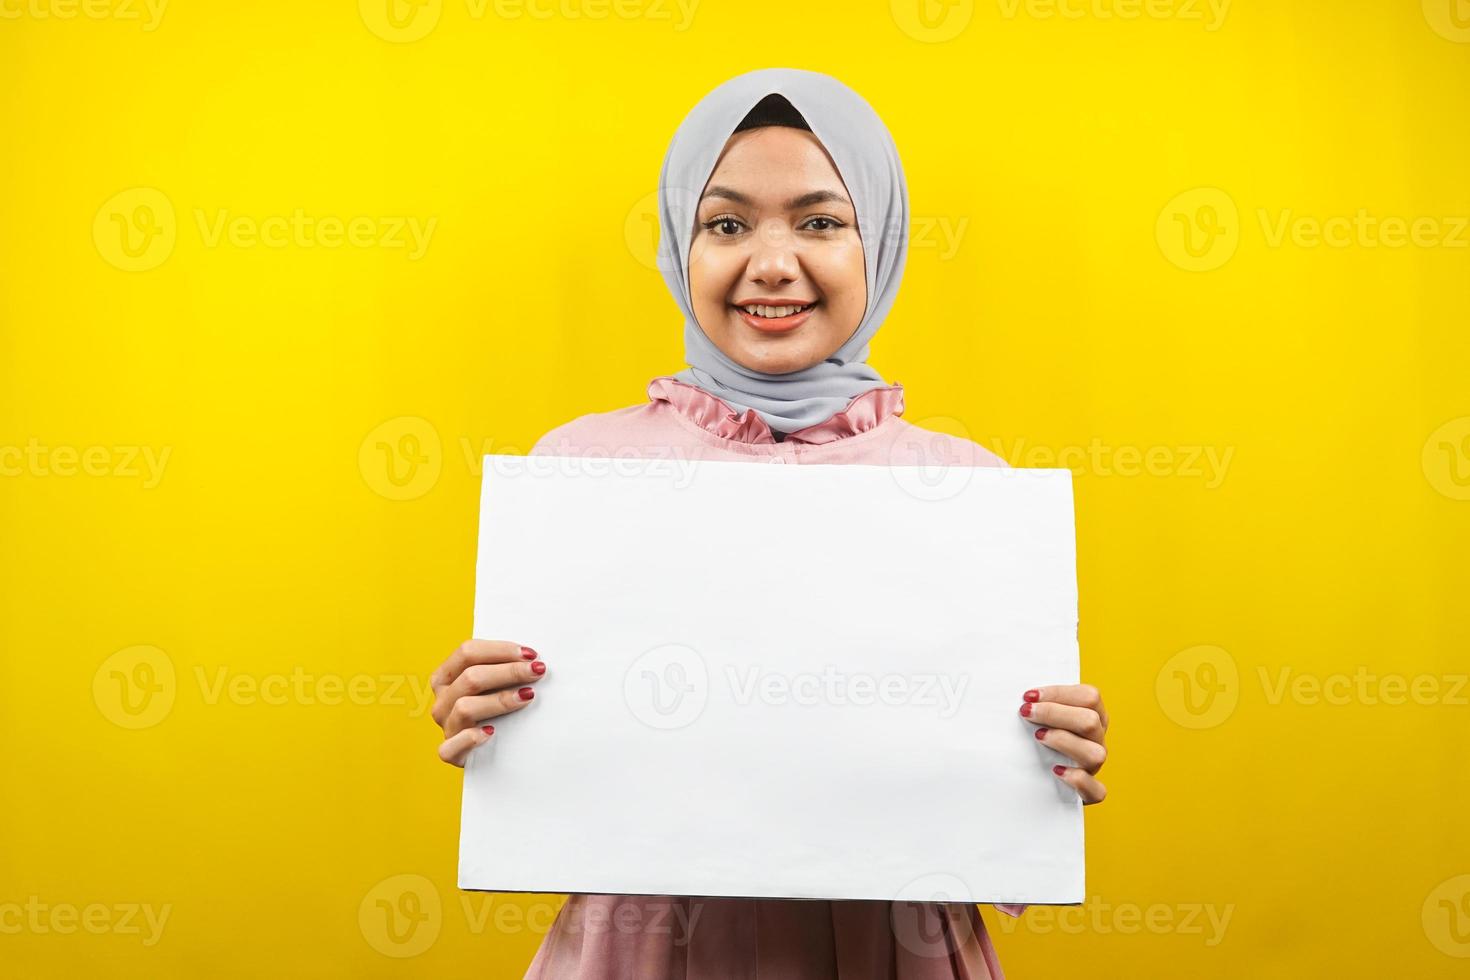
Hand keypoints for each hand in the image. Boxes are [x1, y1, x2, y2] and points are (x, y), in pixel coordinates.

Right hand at [429, 639, 545, 766]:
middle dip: (508, 671)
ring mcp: (446, 726)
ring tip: (527, 696)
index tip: (530, 654)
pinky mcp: (451, 753)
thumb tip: (531, 657)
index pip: (467, 652)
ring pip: (465, 707)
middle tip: (536, 671)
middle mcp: (442, 700)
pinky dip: (470, 739)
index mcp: (445, 677)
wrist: (492, 752)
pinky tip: (491, 733)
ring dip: (499, 700)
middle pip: (470, 678)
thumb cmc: (496, 709)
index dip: (500, 650)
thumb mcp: (493, 684)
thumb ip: (502, 667)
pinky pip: (452, 747)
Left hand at [1019, 684, 1108, 803]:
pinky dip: (1078, 780)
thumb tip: (1025, 695)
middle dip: (1054, 713)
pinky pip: (1096, 789)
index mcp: (1094, 714)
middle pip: (1090, 721)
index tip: (1029, 696)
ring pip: (1095, 753)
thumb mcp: (1043, 716)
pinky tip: (1056, 771)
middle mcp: (1097, 739)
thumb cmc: (1037, 738)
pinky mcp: (1090, 792)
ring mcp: (1095, 766)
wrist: (1037, 779)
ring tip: (1038, 737)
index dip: (1059, 693)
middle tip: (1026, 712)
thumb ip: (1042, 704)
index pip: (1089, 696)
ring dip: (1064, 742)